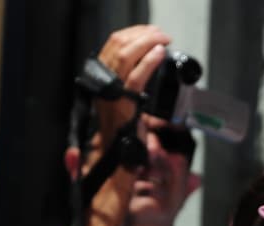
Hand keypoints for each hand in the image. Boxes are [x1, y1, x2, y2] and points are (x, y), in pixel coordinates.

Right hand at [92, 25, 170, 151]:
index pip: (113, 46)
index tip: (150, 33)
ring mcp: (112, 92)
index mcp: (101, 78)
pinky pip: (137, 76)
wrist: (117, 155)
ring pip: (126, 55)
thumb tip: (148, 65)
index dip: (132, 35)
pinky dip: (149, 62)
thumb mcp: (122, 101)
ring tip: (163, 39)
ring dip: (147, 42)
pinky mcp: (125, 103)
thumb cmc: (123, 131)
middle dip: (141, 34)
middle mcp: (103, 82)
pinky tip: (160, 53)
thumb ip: (129, 83)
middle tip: (159, 33)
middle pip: (118, 45)